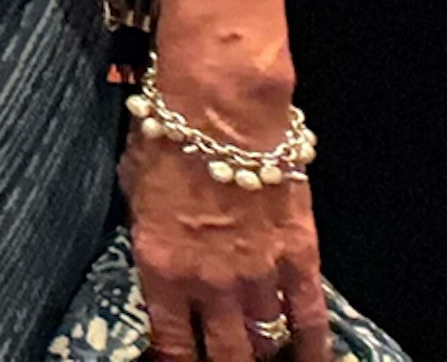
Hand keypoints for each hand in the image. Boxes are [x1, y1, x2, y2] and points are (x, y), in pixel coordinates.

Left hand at [122, 91, 326, 361]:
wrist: (221, 110)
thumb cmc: (166, 137)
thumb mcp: (133, 188)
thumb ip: (148, 230)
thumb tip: (158, 249)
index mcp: (161, 267)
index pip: (171, 342)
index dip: (178, 361)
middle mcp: (209, 283)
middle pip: (224, 354)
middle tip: (223, 361)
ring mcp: (258, 276)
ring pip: (265, 340)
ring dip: (262, 350)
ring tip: (261, 354)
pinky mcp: (299, 260)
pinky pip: (310, 318)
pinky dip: (313, 347)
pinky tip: (312, 361)